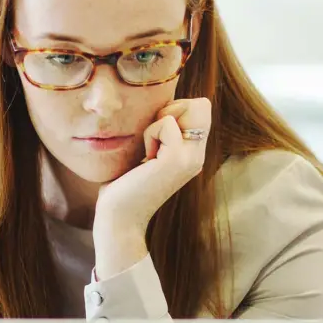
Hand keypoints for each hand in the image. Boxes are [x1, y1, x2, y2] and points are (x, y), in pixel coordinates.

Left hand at [92, 98, 211, 278]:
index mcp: (193, 153)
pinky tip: (144, 160)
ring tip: (147, 154)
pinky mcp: (177, 160)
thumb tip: (162, 105)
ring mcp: (191, 158)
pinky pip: (166, 123)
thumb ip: (162, 132)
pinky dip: (149, 134)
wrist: (119, 218)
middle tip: (153, 141)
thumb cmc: (125, 185)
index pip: (202, 107)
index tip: (157, 136)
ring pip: (185, 109)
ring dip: (156, 125)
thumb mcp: (149, 152)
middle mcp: (198, 156)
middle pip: (202, 105)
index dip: (177, 109)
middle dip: (171, 111)